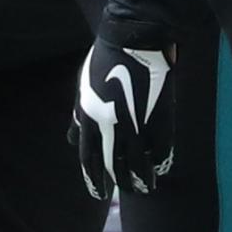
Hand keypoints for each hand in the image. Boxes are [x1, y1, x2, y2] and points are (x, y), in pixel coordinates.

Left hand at [72, 38, 175, 197]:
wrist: (135, 39)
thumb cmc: (105, 61)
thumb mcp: (83, 89)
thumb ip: (78, 117)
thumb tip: (71, 139)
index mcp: (90, 120)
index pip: (89, 161)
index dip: (94, 180)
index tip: (99, 192)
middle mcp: (111, 128)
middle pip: (115, 167)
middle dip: (121, 182)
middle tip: (127, 190)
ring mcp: (137, 126)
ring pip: (140, 165)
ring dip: (143, 180)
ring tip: (147, 187)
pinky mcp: (160, 120)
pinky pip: (161, 151)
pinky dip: (160, 163)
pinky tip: (161, 167)